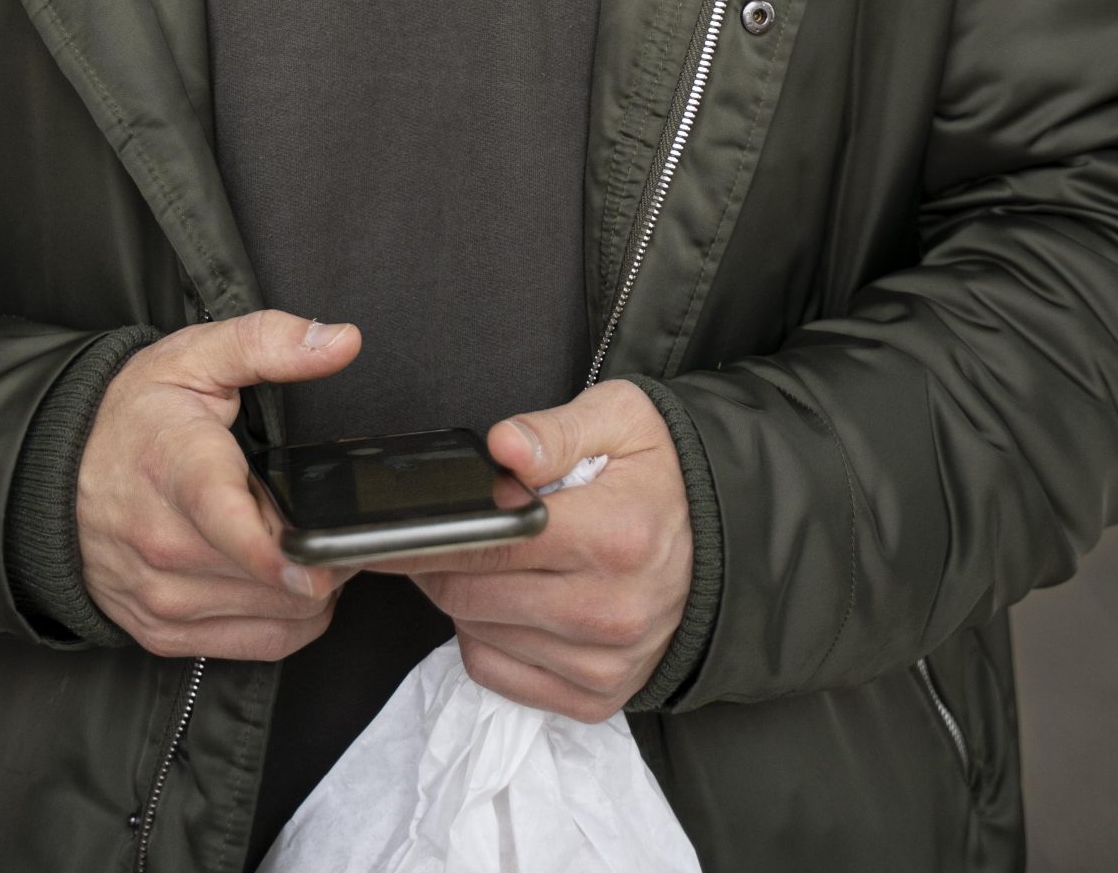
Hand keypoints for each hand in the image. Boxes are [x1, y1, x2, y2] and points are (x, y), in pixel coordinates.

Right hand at [77, 309, 360, 660]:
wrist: (52, 472)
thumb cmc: (133, 414)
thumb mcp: (196, 357)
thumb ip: (270, 343)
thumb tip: (341, 341)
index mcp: (179, 468)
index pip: (230, 522)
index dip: (281, 551)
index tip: (325, 562)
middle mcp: (165, 544)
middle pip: (277, 577)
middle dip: (325, 550)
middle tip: (336, 513)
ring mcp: (162, 596)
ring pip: (280, 615)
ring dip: (312, 585)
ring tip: (308, 538)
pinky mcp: (163, 633)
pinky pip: (262, 644)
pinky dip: (292, 616)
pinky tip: (289, 578)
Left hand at [400, 380, 692, 720]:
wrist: (726, 539)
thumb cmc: (661, 471)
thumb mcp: (620, 419)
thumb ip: (553, 431)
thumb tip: (499, 446)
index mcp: (616, 534)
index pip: (491, 545)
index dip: (429, 534)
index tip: (391, 526)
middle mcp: (612, 611)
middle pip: (472, 596)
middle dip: (436, 562)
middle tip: (431, 531)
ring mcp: (606, 664)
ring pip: (478, 636)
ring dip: (460, 598)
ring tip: (480, 559)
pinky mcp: (599, 698)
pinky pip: (499, 673)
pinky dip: (483, 637)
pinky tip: (504, 599)